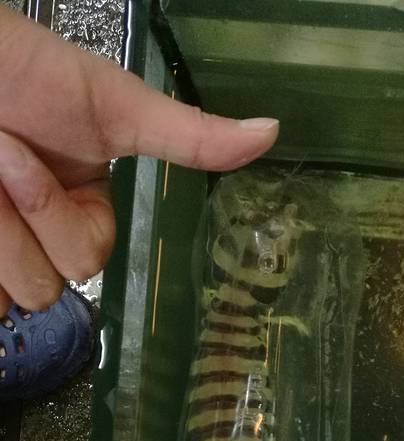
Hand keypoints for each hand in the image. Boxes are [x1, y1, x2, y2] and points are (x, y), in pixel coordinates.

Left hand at [0, 8, 278, 313]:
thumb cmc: (24, 73)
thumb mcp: (115, 108)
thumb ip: (189, 137)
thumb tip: (272, 132)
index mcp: (87, 216)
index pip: (86, 262)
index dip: (54, 219)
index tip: (23, 157)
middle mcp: (43, 239)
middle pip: (46, 289)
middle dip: (16, 225)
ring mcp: (3, 256)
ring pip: (9, 301)